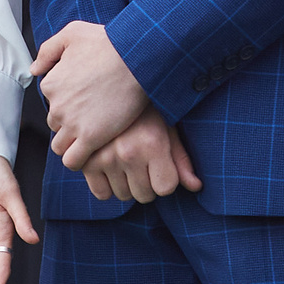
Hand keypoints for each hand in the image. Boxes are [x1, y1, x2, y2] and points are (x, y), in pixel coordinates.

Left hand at [33, 21, 153, 171]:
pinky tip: (92, 151)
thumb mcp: (72, 33)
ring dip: (73, 143)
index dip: (69, 102)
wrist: (136, 57)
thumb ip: (48, 50)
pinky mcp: (91, 137)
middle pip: (56, 124)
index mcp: (51, 83)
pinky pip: (73, 160)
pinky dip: (79, 160)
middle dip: (70, 123)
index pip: (52, 102)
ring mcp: (72, 123)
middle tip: (93, 115)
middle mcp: (56, 106)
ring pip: (61, 146)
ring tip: (93, 134)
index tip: (86, 98)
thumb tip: (35, 68)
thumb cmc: (108, 42)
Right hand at [78, 108, 202, 204]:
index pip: (165, 188)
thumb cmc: (147, 111)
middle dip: (148, 183)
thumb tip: (196, 187)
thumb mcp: (168, 129)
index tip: (162, 165)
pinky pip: (101, 193)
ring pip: (123, 195)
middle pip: (145, 195)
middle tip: (144, 162)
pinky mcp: (87, 160)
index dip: (166, 179)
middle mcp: (129, 152)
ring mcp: (105, 157)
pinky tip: (111, 168)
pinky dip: (107, 186)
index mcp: (153, 144)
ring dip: (128, 184)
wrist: (112, 88)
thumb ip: (181, 160)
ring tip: (127, 161)